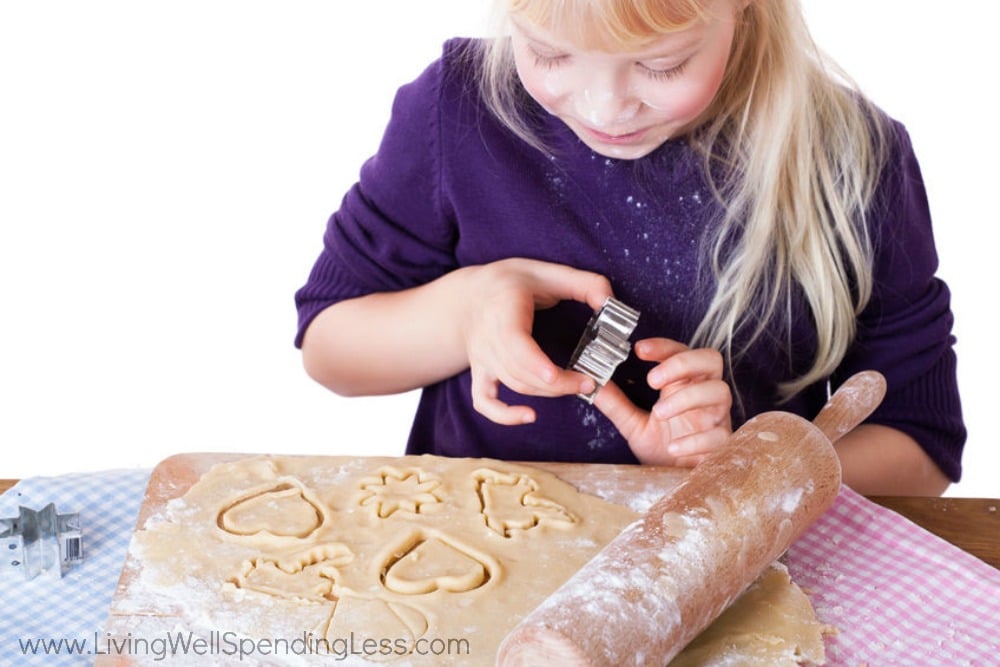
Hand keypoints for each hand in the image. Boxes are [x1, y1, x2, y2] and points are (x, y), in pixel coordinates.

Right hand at [460, 258, 612, 424]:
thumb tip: (610, 302)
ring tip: (578, 388)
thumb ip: (585, 283)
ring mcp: (481, 358)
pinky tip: (530, 416)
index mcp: (503, 309)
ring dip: (547, 393)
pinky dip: (503, 415)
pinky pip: (483, 401)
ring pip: (514, 385)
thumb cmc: (510, 281)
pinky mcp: (479, 372)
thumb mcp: (547, 270)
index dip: (534, 362)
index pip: (514, 342)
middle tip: (590, 382)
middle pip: (520, 371)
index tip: (555, 375)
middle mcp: (487, 337)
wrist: (468, 295)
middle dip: (557, 383)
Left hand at [594, 338, 731, 465]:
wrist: (677, 483)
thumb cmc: (662, 450)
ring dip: (687, 398)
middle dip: (682, 363)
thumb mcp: (634, 426)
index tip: (639, 349)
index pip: (681, 352)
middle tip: (653, 380)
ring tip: (659, 413)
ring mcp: (716, 419)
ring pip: (719, 392)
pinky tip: (674, 447)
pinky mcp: (723, 445)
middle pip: (711, 360)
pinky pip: (719, 435)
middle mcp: (704, 396)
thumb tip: (591, 384)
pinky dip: (696, 439)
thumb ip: (616, 405)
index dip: (664, 346)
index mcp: (683, 386)